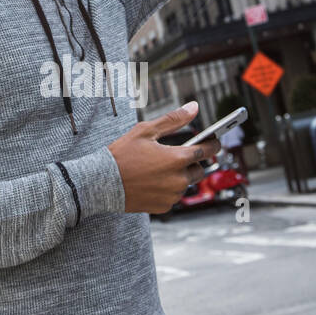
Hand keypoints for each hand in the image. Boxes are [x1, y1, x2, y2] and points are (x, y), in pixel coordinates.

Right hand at [107, 102, 221, 214]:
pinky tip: (152, 182)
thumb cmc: (121, 155)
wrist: (101, 183)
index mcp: (177, 158)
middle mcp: (178, 179)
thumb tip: (194, 107)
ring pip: (185, 184)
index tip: (214, 141)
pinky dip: (167, 189)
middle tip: (175, 156)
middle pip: (198, 170)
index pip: (207, 150)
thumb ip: (173, 119)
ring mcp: (172, 195)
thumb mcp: (145, 131)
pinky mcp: (164, 207)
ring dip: (178, 177)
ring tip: (157, 169)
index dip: (213, 144)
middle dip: (192, 162)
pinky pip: (173, 196)